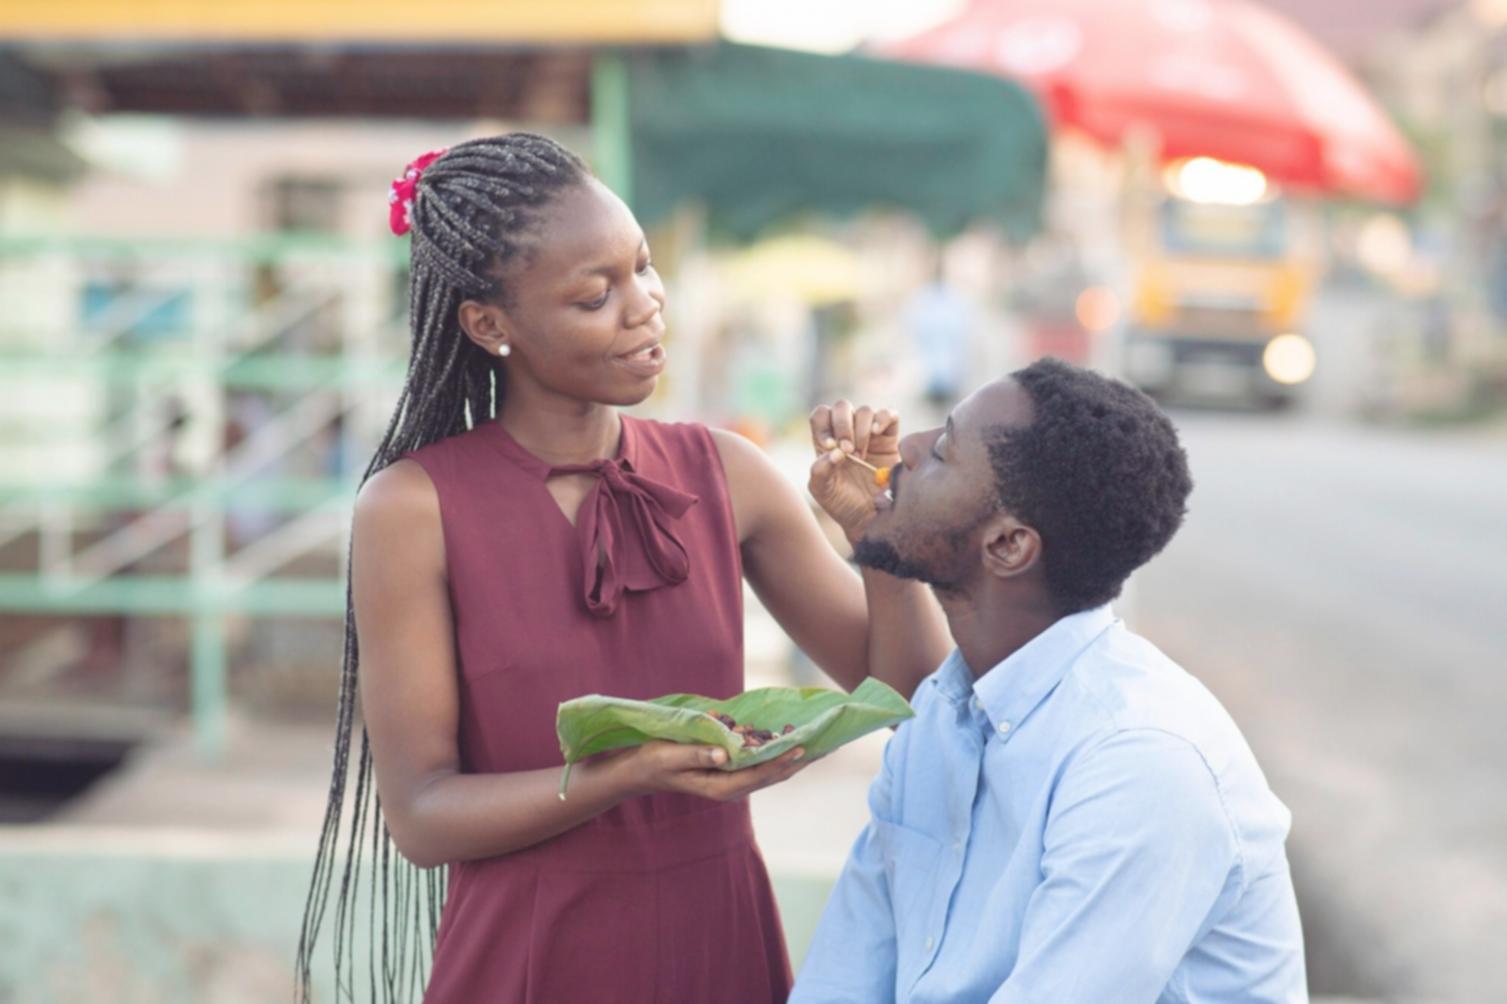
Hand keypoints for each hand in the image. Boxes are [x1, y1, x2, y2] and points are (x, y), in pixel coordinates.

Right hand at [617, 740, 807, 801]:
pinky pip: (761, 765)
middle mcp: (731, 788)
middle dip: (799, 761)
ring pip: (771, 772)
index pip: (757, 774)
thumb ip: (697, 754)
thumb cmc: (654, 761)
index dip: (780, 761)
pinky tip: (793, 743)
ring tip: (820, 745)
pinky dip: (779, 754)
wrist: (642, 772)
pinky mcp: (731, 773)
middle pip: (772, 775)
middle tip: (826, 746)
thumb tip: (726, 753)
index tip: (801, 747)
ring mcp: (732, 782)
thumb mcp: (670, 756)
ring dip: (795, 759)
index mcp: (719, 787)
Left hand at [808, 400, 899, 540]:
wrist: (871, 518)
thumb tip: (835, 451)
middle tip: (848, 451)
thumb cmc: (843, 504)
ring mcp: (869, 434)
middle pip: (842, 407)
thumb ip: (820, 470)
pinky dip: (883, 418)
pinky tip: (877, 433)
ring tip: (862, 455)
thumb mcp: (823, 491)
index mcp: (827, 442)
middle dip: (843, 426)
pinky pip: (889, 415)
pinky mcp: (890, 438)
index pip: (821, 416)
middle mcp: (847, 433)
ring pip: (864, 411)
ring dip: (861, 430)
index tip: (830, 446)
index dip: (824, 425)